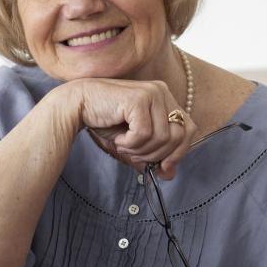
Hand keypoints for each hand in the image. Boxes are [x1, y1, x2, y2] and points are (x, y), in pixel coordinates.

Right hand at [54, 78, 196, 178]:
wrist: (76, 105)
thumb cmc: (106, 121)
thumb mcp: (135, 142)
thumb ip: (154, 156)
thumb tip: (170, 175)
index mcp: (166, 98)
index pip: (189, 129)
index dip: (179, 152)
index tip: (162, 168)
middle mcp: (162, 91)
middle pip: (178, 136)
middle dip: (156, 154)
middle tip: (134, 153)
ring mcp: (152, 93)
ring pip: (162, 138)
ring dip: (140, 149)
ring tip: (123, 143)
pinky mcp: (139, 99)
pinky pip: (144, 134)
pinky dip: (130, 143)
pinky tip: (118, 137)